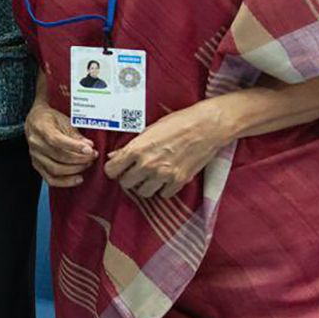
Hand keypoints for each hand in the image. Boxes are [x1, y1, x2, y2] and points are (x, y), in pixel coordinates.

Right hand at [25, 99, 96, 187]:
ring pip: (55, 169)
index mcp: (42, 128)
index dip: (74, 147)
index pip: (57, 140)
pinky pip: (50, 179)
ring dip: (75, 169)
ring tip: (87, 164)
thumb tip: (89, 146)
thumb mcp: (64, 120)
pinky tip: (78, 179)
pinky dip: (65, 182)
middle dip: (79, 159)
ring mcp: (35, 156)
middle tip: (92, 156)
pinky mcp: (37, 166)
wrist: (34, 121)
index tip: (89, 149)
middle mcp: (36, 143)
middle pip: (58, 156)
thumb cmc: (50, 119)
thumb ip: (76, 134)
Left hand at [104, 100, 230, 198]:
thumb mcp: (149, 130)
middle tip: (135, 171)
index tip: (118, 168)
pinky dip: (163, 188)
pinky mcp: (179, 181)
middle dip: (128, 178)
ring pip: (143, 192)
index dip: (113, 169)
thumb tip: (114, 156)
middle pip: (126, 184)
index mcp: (137, 149)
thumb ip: (131, 146)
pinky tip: (166, 177)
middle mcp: (148, 164)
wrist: (207, 126)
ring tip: (151, 175)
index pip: (111, 170)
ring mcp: (164, 175)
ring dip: (145, 185)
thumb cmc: (178, 123)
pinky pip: (163, 194)